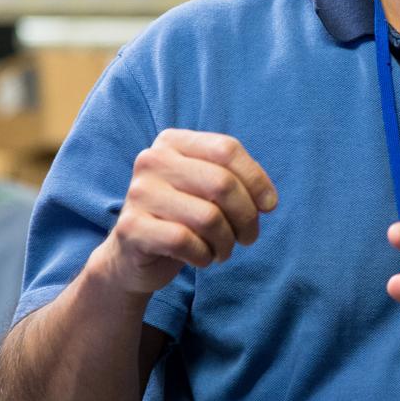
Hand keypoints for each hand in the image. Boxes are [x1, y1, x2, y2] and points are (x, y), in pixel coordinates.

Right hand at [95, 129, 277, 294]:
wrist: (134, 256)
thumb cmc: (182, 219)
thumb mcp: (207, 191)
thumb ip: (236, 182)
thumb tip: (267, 201)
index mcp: (172, 142)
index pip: (226, 149)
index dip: (257, 180)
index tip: (268, 207)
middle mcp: (152, 160)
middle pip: (222, 183)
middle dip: (246, 217)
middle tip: (247, 237)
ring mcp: (138, 193)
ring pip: (208, 217)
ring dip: (226, 242)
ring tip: (222, 250)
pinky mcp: (131, 227)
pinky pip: (185, 241)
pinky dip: (203, 256)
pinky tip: (200, 258)